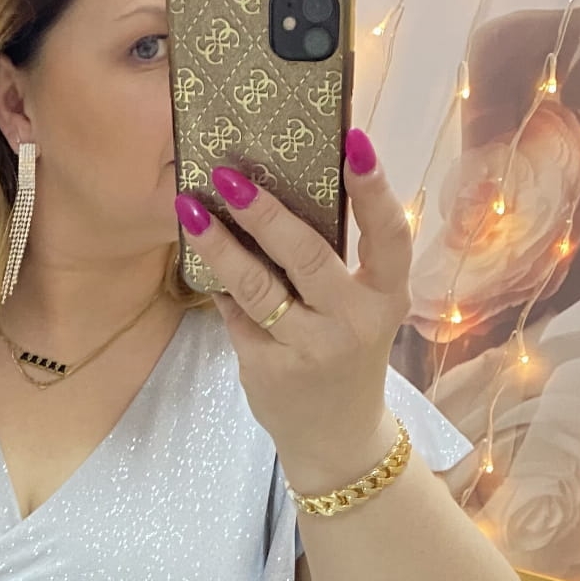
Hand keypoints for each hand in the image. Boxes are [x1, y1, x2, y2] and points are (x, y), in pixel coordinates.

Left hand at [174, 127, 411, 473]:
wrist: (336, 439)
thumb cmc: (347, 356)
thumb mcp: (361, 310)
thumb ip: (336, 263)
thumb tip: (279, 191)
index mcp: (386, 298)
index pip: (388, 236)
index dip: (373, 188)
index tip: (354, 142)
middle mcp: (352, 323)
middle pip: (307, 256)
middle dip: (265, 212)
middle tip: (230, 174)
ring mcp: (309, 349)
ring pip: (257, 286)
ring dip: (220, 244)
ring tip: (191, 207)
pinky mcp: (269, 369)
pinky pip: (235, 314)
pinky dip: (217, 284)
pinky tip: (197, 255)